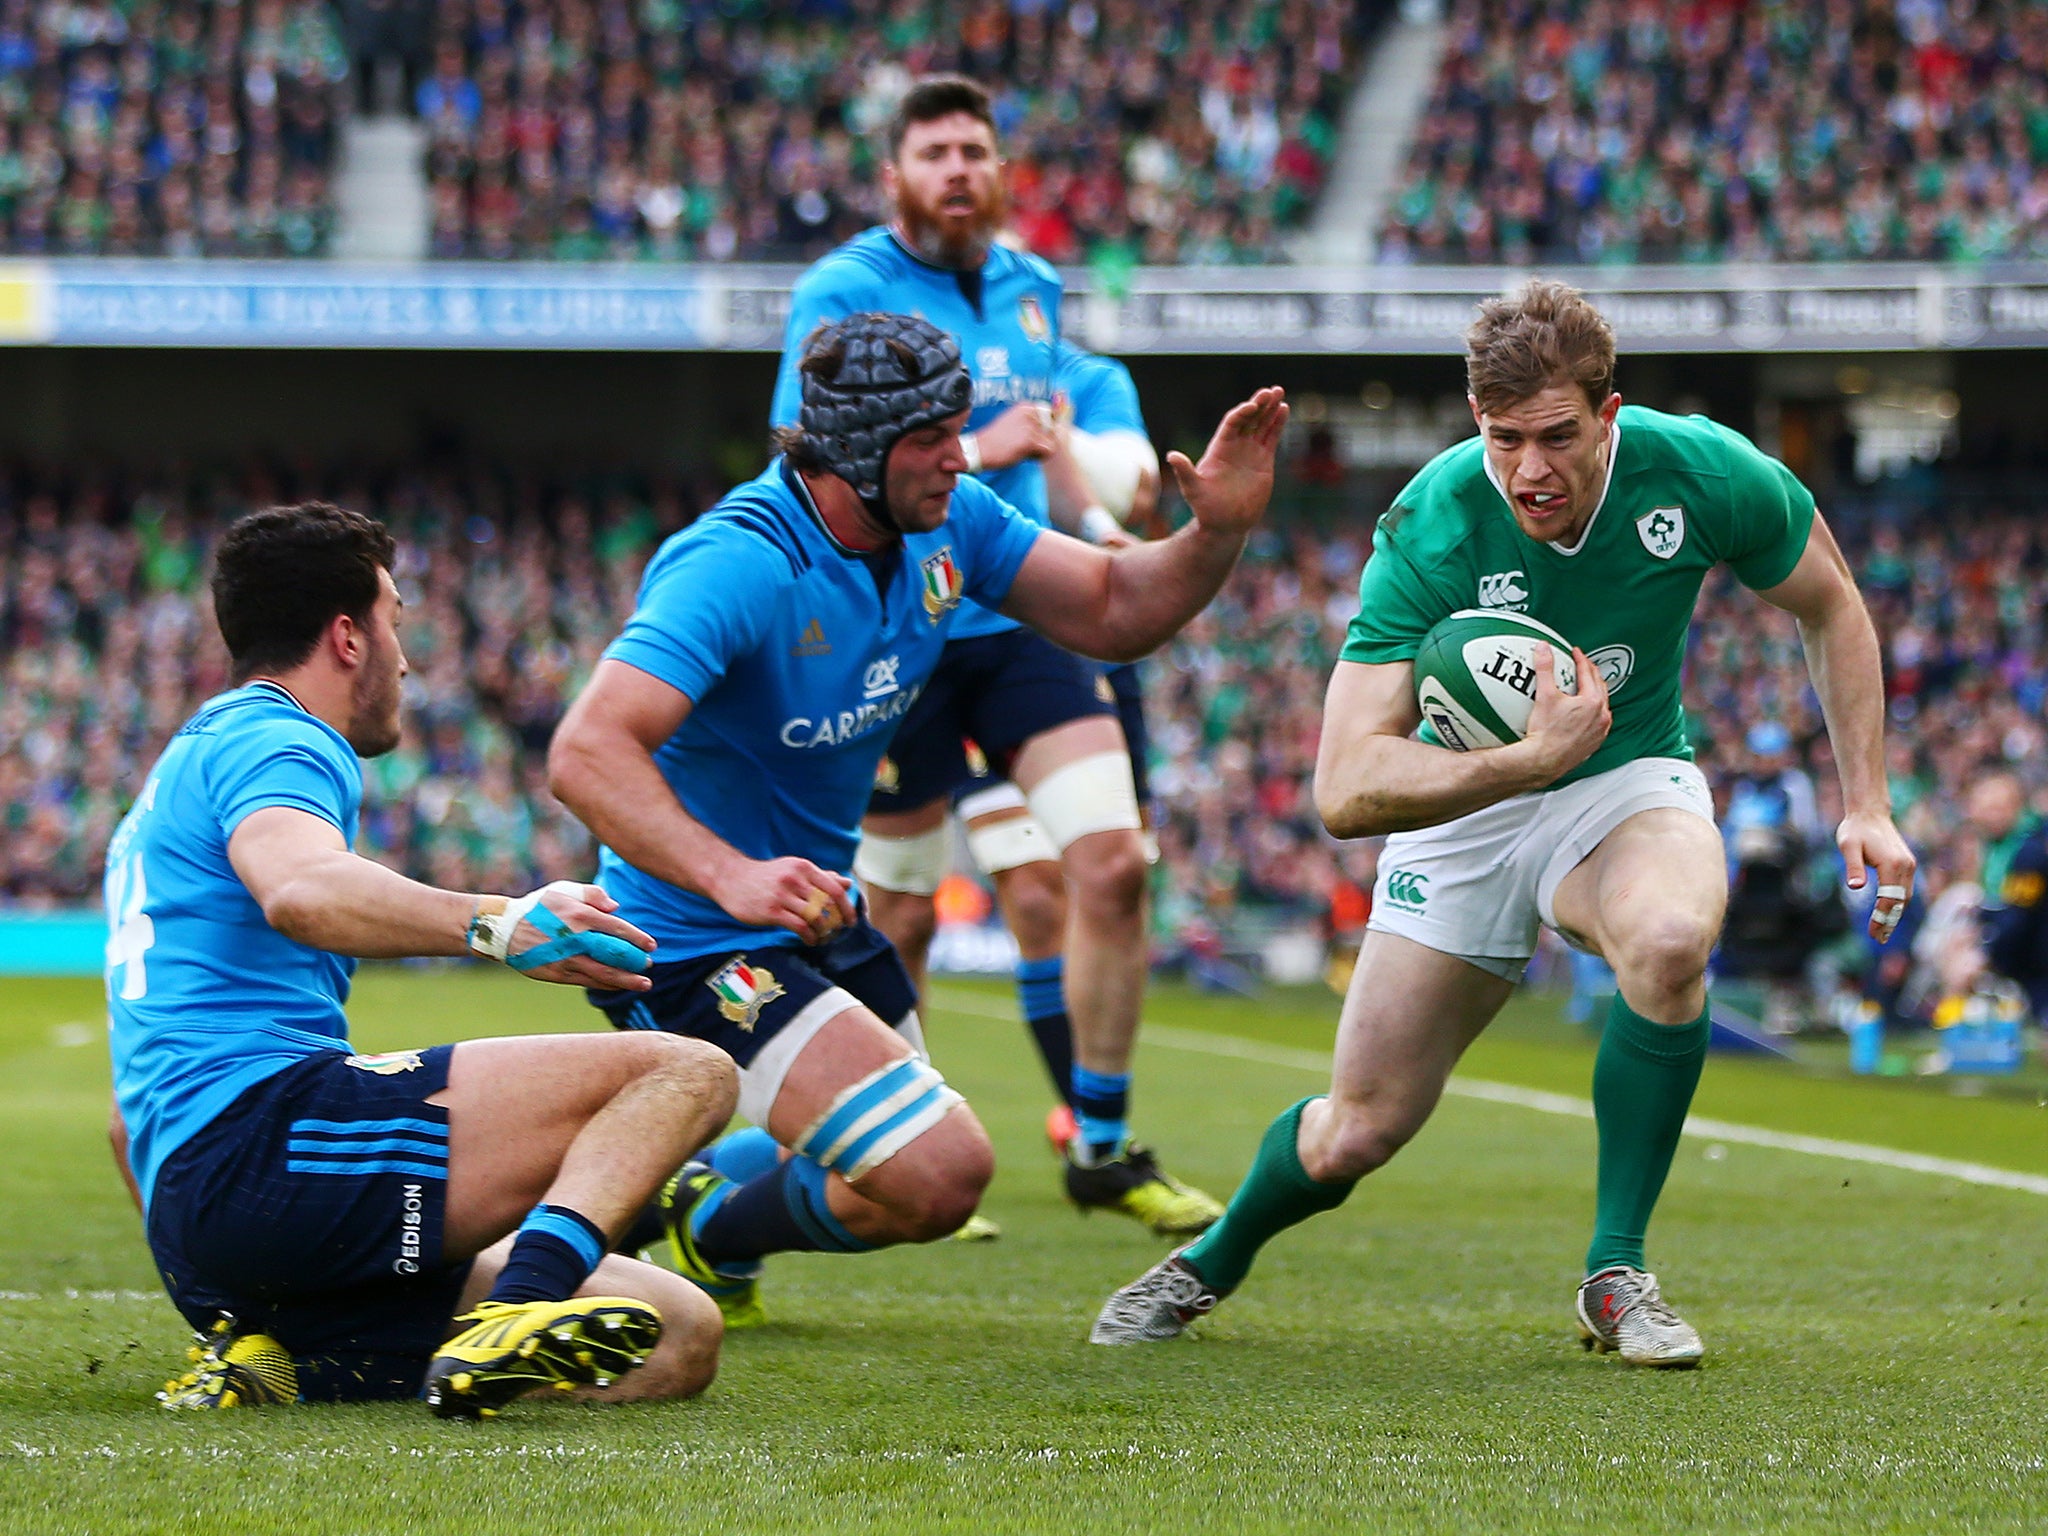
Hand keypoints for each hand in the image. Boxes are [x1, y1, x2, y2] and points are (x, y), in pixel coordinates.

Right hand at [511, 882, 656, 991]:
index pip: (617, 928)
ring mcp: (567, 959)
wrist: (505, 930)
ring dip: (626, 980)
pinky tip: (619, 986)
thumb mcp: (563, 890)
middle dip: (636, 961)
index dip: (637, 938)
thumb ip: (593, 894)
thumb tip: (616, 907)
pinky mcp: (558, 974)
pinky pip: (588, 982)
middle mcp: (576, 939)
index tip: (652, 945)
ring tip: (645, 984)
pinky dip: (606, 985)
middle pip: (614, 954)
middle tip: (649, 964)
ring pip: (603, 973)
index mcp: (580, 915)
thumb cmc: (539, 906)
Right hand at [716, 855, 856, 944]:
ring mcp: (782, 895)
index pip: (835, 888)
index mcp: (803, 867)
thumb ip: (821, 876)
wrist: (731, 878)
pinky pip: (799, 927)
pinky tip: (810, 940)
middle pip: (827, 905)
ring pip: (815, 917)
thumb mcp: (794, 869)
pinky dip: (810, 937)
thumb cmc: (766, 876)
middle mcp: (795, 879)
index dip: (847, 906)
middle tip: (837, 931)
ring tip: (822, 937)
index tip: (851, 920)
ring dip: (823, 932)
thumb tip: (847, 883)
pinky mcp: (771, 911)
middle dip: (836, 922)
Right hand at [973, 402, 1058, 469]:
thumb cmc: (996, 440)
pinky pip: (1049, 451)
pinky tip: (1023, 455)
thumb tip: (1057, 426)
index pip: (1051, 416)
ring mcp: (1030, 426)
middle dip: (1042, 440)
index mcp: (1026, 406)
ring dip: (1039, 449)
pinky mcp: (1030, 440)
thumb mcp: (1014, 423)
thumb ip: (1032, 422)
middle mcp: (1030, 412)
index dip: (1043, 430)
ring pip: (1051, 441)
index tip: (1027, 436)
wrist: (979, 450)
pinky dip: (1039, 456)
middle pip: (1052, 430)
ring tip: (1021, 450)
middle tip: (1022, 444)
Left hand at [1167, 387, 1287, 539]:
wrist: (1225, 524)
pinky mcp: (1263, 460)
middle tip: (1270, 390)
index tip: (1253, 406)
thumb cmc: (1206, 508)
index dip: (1242, 413)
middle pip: (1248, 418)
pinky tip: (1284, 409)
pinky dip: (1277, 423)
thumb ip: (1184, 472)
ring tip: (1279, 391)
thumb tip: (1171, 456)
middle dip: (1259, 404)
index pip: (1232, 423)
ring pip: (1261, 424)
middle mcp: (1234, 446)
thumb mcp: (1193, 489)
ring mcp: (1249, 451)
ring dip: (1270, 408)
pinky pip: (1271, 437)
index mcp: (1219, 448)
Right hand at [1512, 643, 1610, 785]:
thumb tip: (1543, 649)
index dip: (1580, 659)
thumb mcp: (1544, 695)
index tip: (1575, 654)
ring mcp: (1599, 731)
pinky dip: (1593, 713)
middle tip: (1582, 667)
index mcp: (1592, 701)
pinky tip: (1583, 714)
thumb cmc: (1545, 734)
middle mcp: (1601, 716)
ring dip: (1595, 693)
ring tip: (1585, 688)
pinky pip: (1598, 723)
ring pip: (1602, 705)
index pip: (1588, 673)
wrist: (1544, 761)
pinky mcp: (1594, 743)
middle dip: (1591, 674)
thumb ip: (1545, 668)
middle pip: (1599, 687)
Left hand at [1838, 809, 1915, 941]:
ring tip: (1883, 932)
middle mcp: (1905, 866)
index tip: (1872, 934)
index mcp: (1892, 864)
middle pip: (1900, 902)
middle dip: (1890, 922)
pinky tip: (1888, 913)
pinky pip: (1905, 890)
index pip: (1888, 899)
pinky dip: (1898, 904)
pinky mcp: (1907, 864)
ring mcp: (1909, 865)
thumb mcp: (1847, 846)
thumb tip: (1855, 887)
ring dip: (1896, 915)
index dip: (1880, 919)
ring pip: (1905, 898)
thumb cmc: (1855, 830)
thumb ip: (1853, 867)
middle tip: (1878, 939)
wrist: (1869, 814)